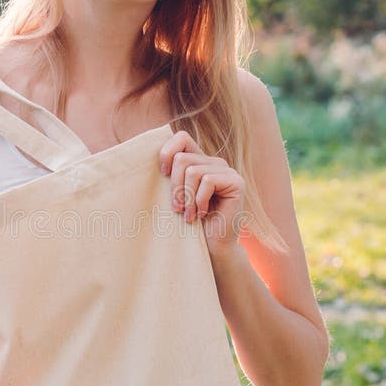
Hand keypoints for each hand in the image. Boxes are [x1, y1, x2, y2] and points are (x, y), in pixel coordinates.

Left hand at [159, 130, 245, 258]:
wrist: (213, 248)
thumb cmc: (190, 225)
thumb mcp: (175, 196)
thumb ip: (170, 175)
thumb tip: (148, 160)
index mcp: (199, 161)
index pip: (181, 137)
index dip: (167, 152)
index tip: (162, 175)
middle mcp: (214, 162)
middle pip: (182, 158)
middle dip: (175, 186)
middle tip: (178, 208)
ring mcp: (227, 171)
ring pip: (193, 170)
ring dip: (187, 197)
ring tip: (189, 214)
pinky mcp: (236, 182)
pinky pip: (207, 181)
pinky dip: (200, 201)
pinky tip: (202, 214)